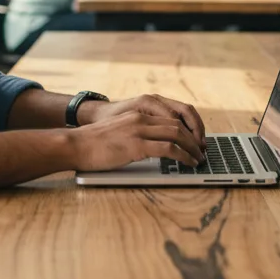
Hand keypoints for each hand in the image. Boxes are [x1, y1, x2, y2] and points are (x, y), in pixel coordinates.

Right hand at [68, 111, 205, 171]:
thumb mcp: (119, 133)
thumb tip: (152, 148)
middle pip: (177, 125)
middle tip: (202, 151)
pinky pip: (169, 149)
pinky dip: (183, 156)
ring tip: (199, 159)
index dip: (187, 129)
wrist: (77, 145)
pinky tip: (188, 163)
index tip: (195, 141)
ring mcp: (139, 130)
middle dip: (194, 138)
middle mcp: (141, 119)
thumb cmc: (95, 144)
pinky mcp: (137, 145)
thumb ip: (136, 135)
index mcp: (137, 115)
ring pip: (177, 134)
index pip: (170, 117)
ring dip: (192, 148)